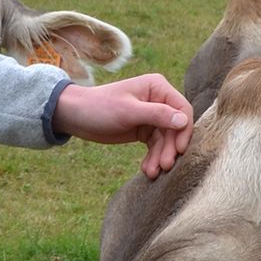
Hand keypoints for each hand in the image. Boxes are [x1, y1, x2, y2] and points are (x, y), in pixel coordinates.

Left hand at [55, 73, 193, 177]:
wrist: (76, 116)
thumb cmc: (100, 107)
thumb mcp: (128, 111)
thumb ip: (157, 114)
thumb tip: (184, 120)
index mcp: (157, 87)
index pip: (182, 108)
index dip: (184, 130)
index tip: (180, 150)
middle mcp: (158, 100)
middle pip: (175, 127)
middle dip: (170, 148)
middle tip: (165, 166)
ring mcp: (152, 115)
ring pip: (165, 140)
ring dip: (161, 156)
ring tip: (153, 173)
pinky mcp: (144, 129)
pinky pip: (155, 145)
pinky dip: (152, 158)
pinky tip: (147, 170)